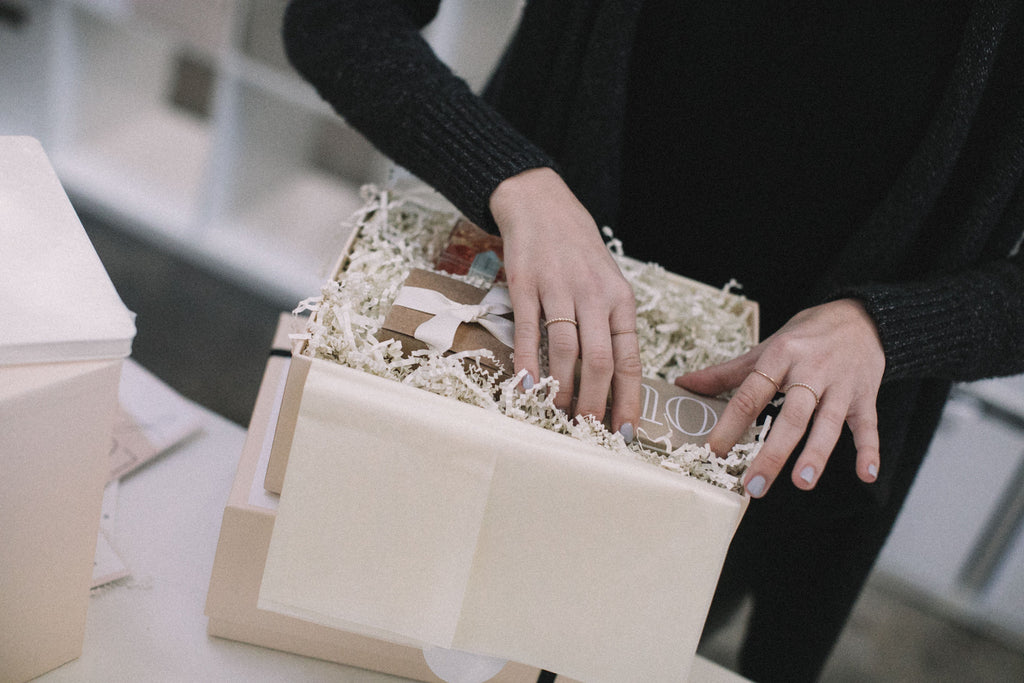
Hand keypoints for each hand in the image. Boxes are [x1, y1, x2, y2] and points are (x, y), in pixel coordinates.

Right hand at [489, 168, 641, 436]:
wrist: (541, 204)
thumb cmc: (577, 253)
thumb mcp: (607, 285)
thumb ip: (610, 327)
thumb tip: (611, 384)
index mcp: (621, 300)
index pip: (629, 358)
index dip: (628, 399)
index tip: (626, 432)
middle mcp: (594, 295)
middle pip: (600, 360)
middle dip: (595, 403)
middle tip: (588, 431)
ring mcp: (559, 288)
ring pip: (566, 349)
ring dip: (562, 388)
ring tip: (558, 414)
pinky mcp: (526, 284)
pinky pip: (528, 330)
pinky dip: (527, 361)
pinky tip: (526, 385)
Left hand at [675, 299, 884, 496]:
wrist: (860, 316)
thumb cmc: (804, 336)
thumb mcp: (766, 348)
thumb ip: (727, 372)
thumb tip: (683, 384)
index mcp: (780, 356)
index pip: (751, 393)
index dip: (731, 423)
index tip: (714, 451)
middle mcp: (811, 370)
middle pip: (791, 415)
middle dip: (773, 452)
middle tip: (754, 485)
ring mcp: (841, 384)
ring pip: (829, 422)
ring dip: (816, 454)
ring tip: (802, 483)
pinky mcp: (865, 395)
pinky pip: (868, 425)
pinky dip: (870, 449)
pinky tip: (866, 474)